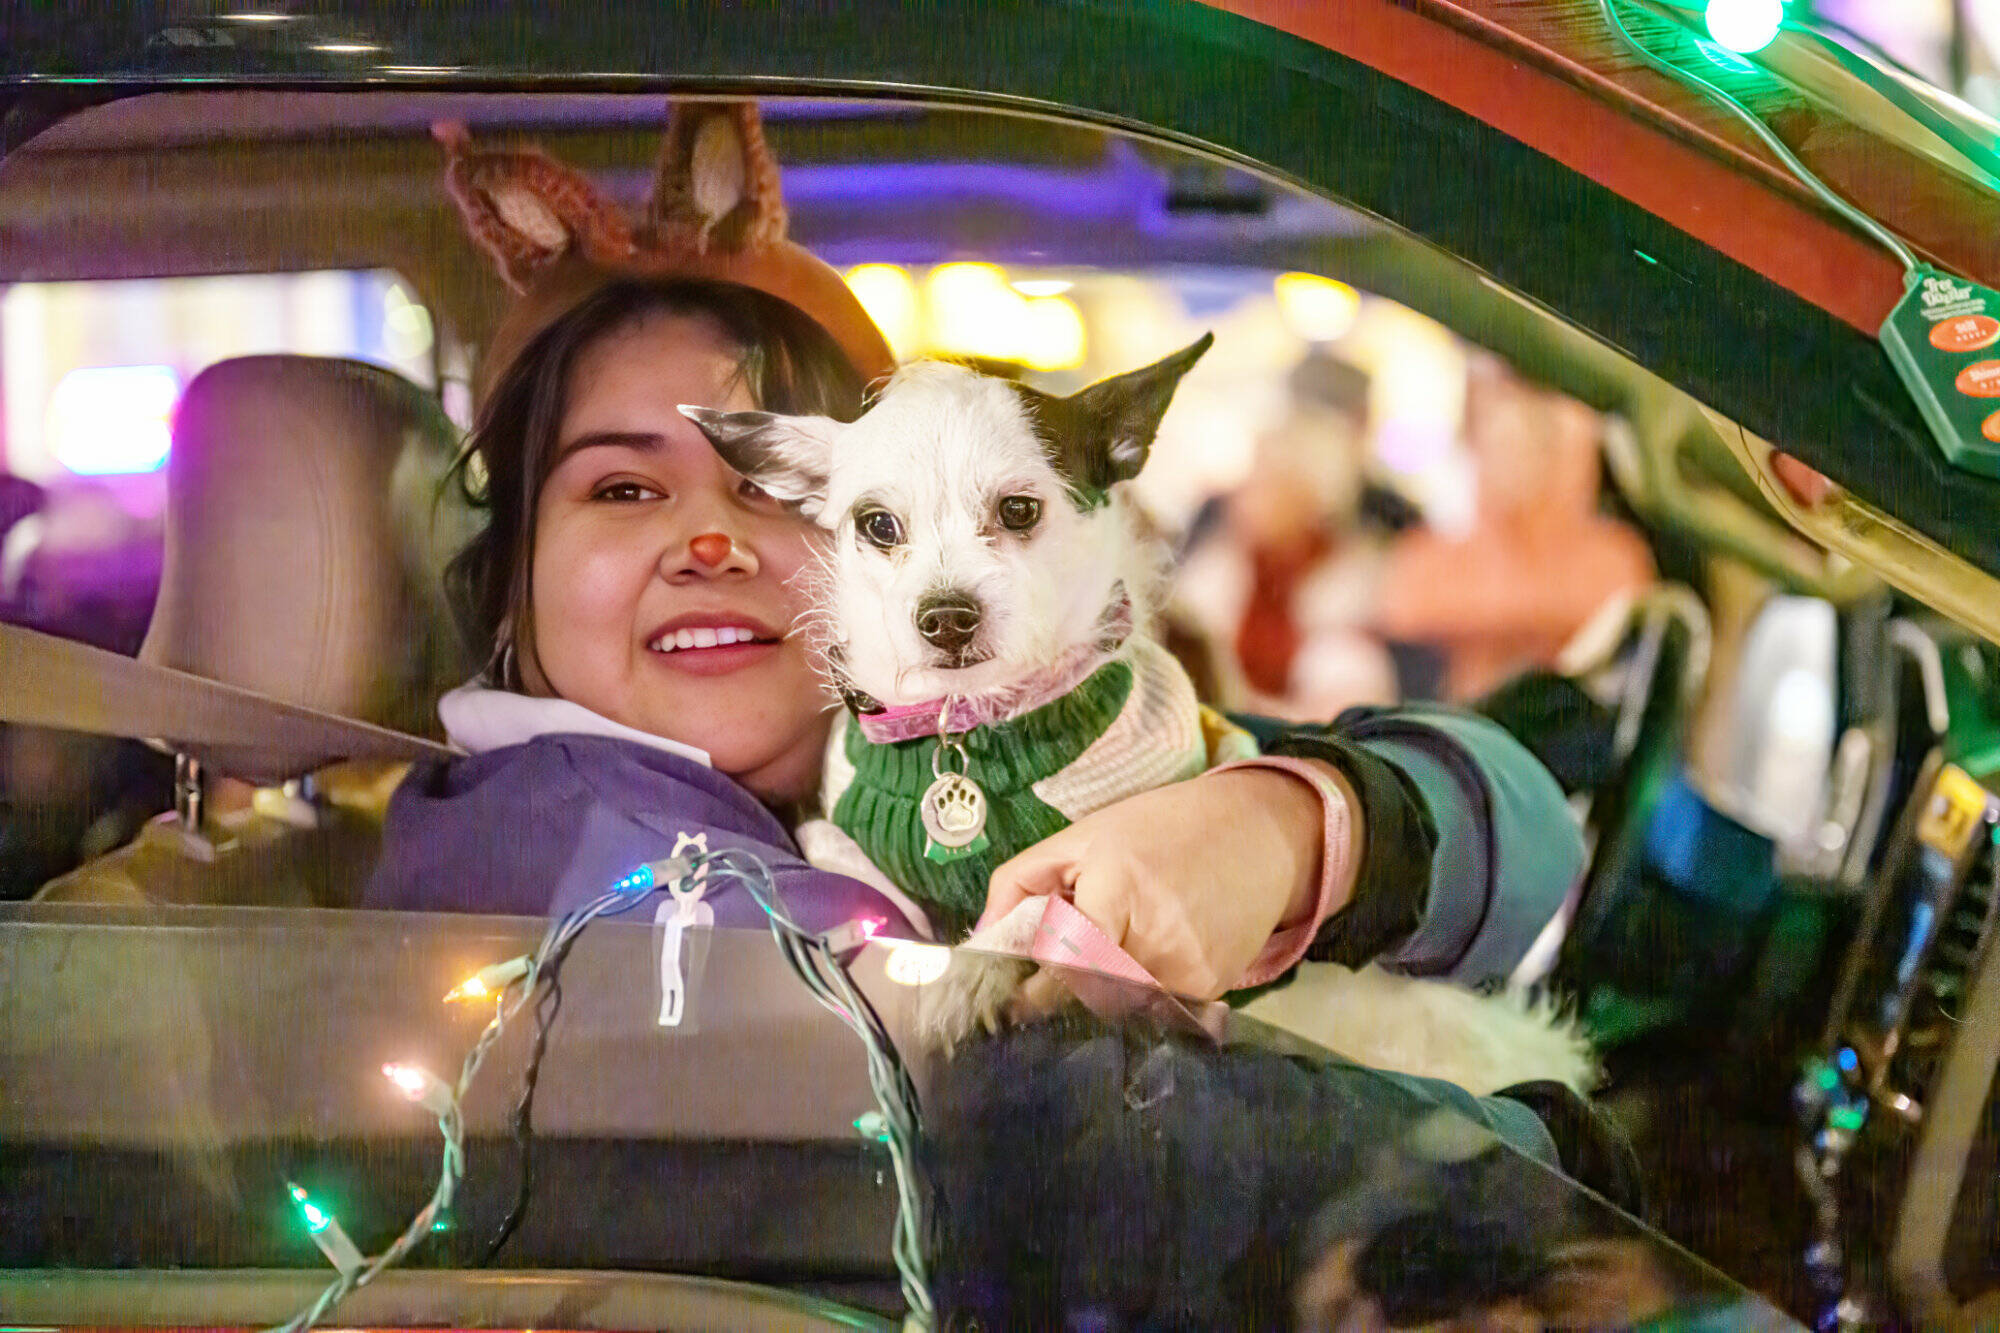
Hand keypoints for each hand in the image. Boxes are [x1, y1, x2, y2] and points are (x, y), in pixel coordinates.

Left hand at [980, 764, 1351, 998]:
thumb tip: (978, 940)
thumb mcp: (1082, 837)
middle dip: (1060, 998)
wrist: (1260, 835)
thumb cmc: (1159, 828)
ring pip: (1119, 1012)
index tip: (1007, 1000)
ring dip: (1098, 1001)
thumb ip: (1022, 882)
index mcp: (1118, 890)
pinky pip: (1156, 1012)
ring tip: (1099, 969)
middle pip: (1086, 997)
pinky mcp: (1214, 989)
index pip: (1061, 965)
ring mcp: (1190, 969)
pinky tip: (1141, 969)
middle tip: (1041, 994)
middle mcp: (1157, 938)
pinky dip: (1137, 1000)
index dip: (1031, 989)